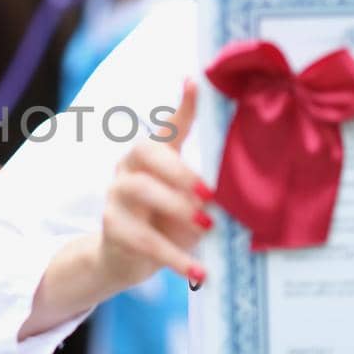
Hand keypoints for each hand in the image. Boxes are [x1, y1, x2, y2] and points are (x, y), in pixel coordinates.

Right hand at [96, 77, 214, 290]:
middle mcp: (128, 168)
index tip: (195, 82)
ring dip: (176, 206)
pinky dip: (175, 257)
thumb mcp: (190, 204)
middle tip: (211, 193)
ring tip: (207, 226)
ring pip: (139, 190)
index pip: (168, 127)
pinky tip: (199, 271)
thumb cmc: (166, 224)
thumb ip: (207, 193)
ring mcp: (116, 197)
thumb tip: (240, 196)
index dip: (183, 106)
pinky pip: (144, 240)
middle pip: (145, 152)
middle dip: (179, 169)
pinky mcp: (113, 229)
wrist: (125, 261)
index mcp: (152, 157)